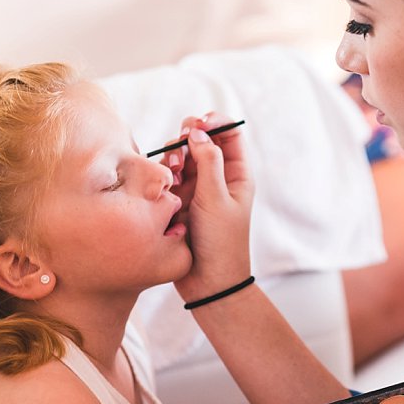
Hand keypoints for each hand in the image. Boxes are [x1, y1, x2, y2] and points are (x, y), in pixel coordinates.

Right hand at [162, 112, 253, 301]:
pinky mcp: (178, 200)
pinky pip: (168, 176)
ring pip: (181, 157)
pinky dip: (165, 174)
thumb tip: (198, 131)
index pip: (229, 135)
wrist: (208, 283)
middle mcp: (218, 178)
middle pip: (202, 140)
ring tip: (174, 173)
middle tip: (181, 142)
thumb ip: (208, 162)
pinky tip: (166, 186)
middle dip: (189, 136)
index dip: (216, 122)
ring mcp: (197, 188)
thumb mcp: (216, 199)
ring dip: (175, 156)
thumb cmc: (221, 242)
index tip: (200, 121)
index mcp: (237, 175)